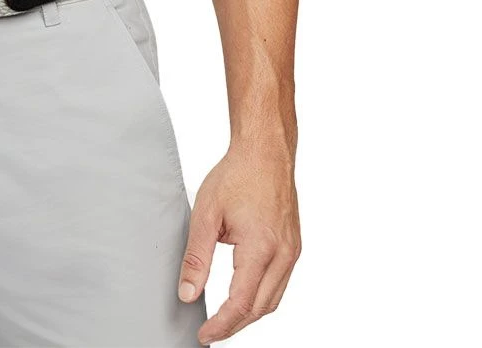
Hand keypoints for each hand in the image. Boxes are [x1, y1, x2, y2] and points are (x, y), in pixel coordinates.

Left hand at [178, 145, 300, 343]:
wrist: (266, 152)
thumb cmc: (237, 175)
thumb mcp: (206, 214)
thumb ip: (196, 258)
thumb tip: (187, 293)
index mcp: (261, 249)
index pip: (241, 304)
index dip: (222, 325)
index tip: (204, 336)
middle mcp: (283, 255)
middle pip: (261, 309)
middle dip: (235, 325)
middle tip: (211, 331)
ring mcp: (292, 251)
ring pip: (274, 299)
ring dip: (250, 313)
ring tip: (224, 319)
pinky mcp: (294, 245)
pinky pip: (280, 283)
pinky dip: (262, 296)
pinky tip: (244, 294)